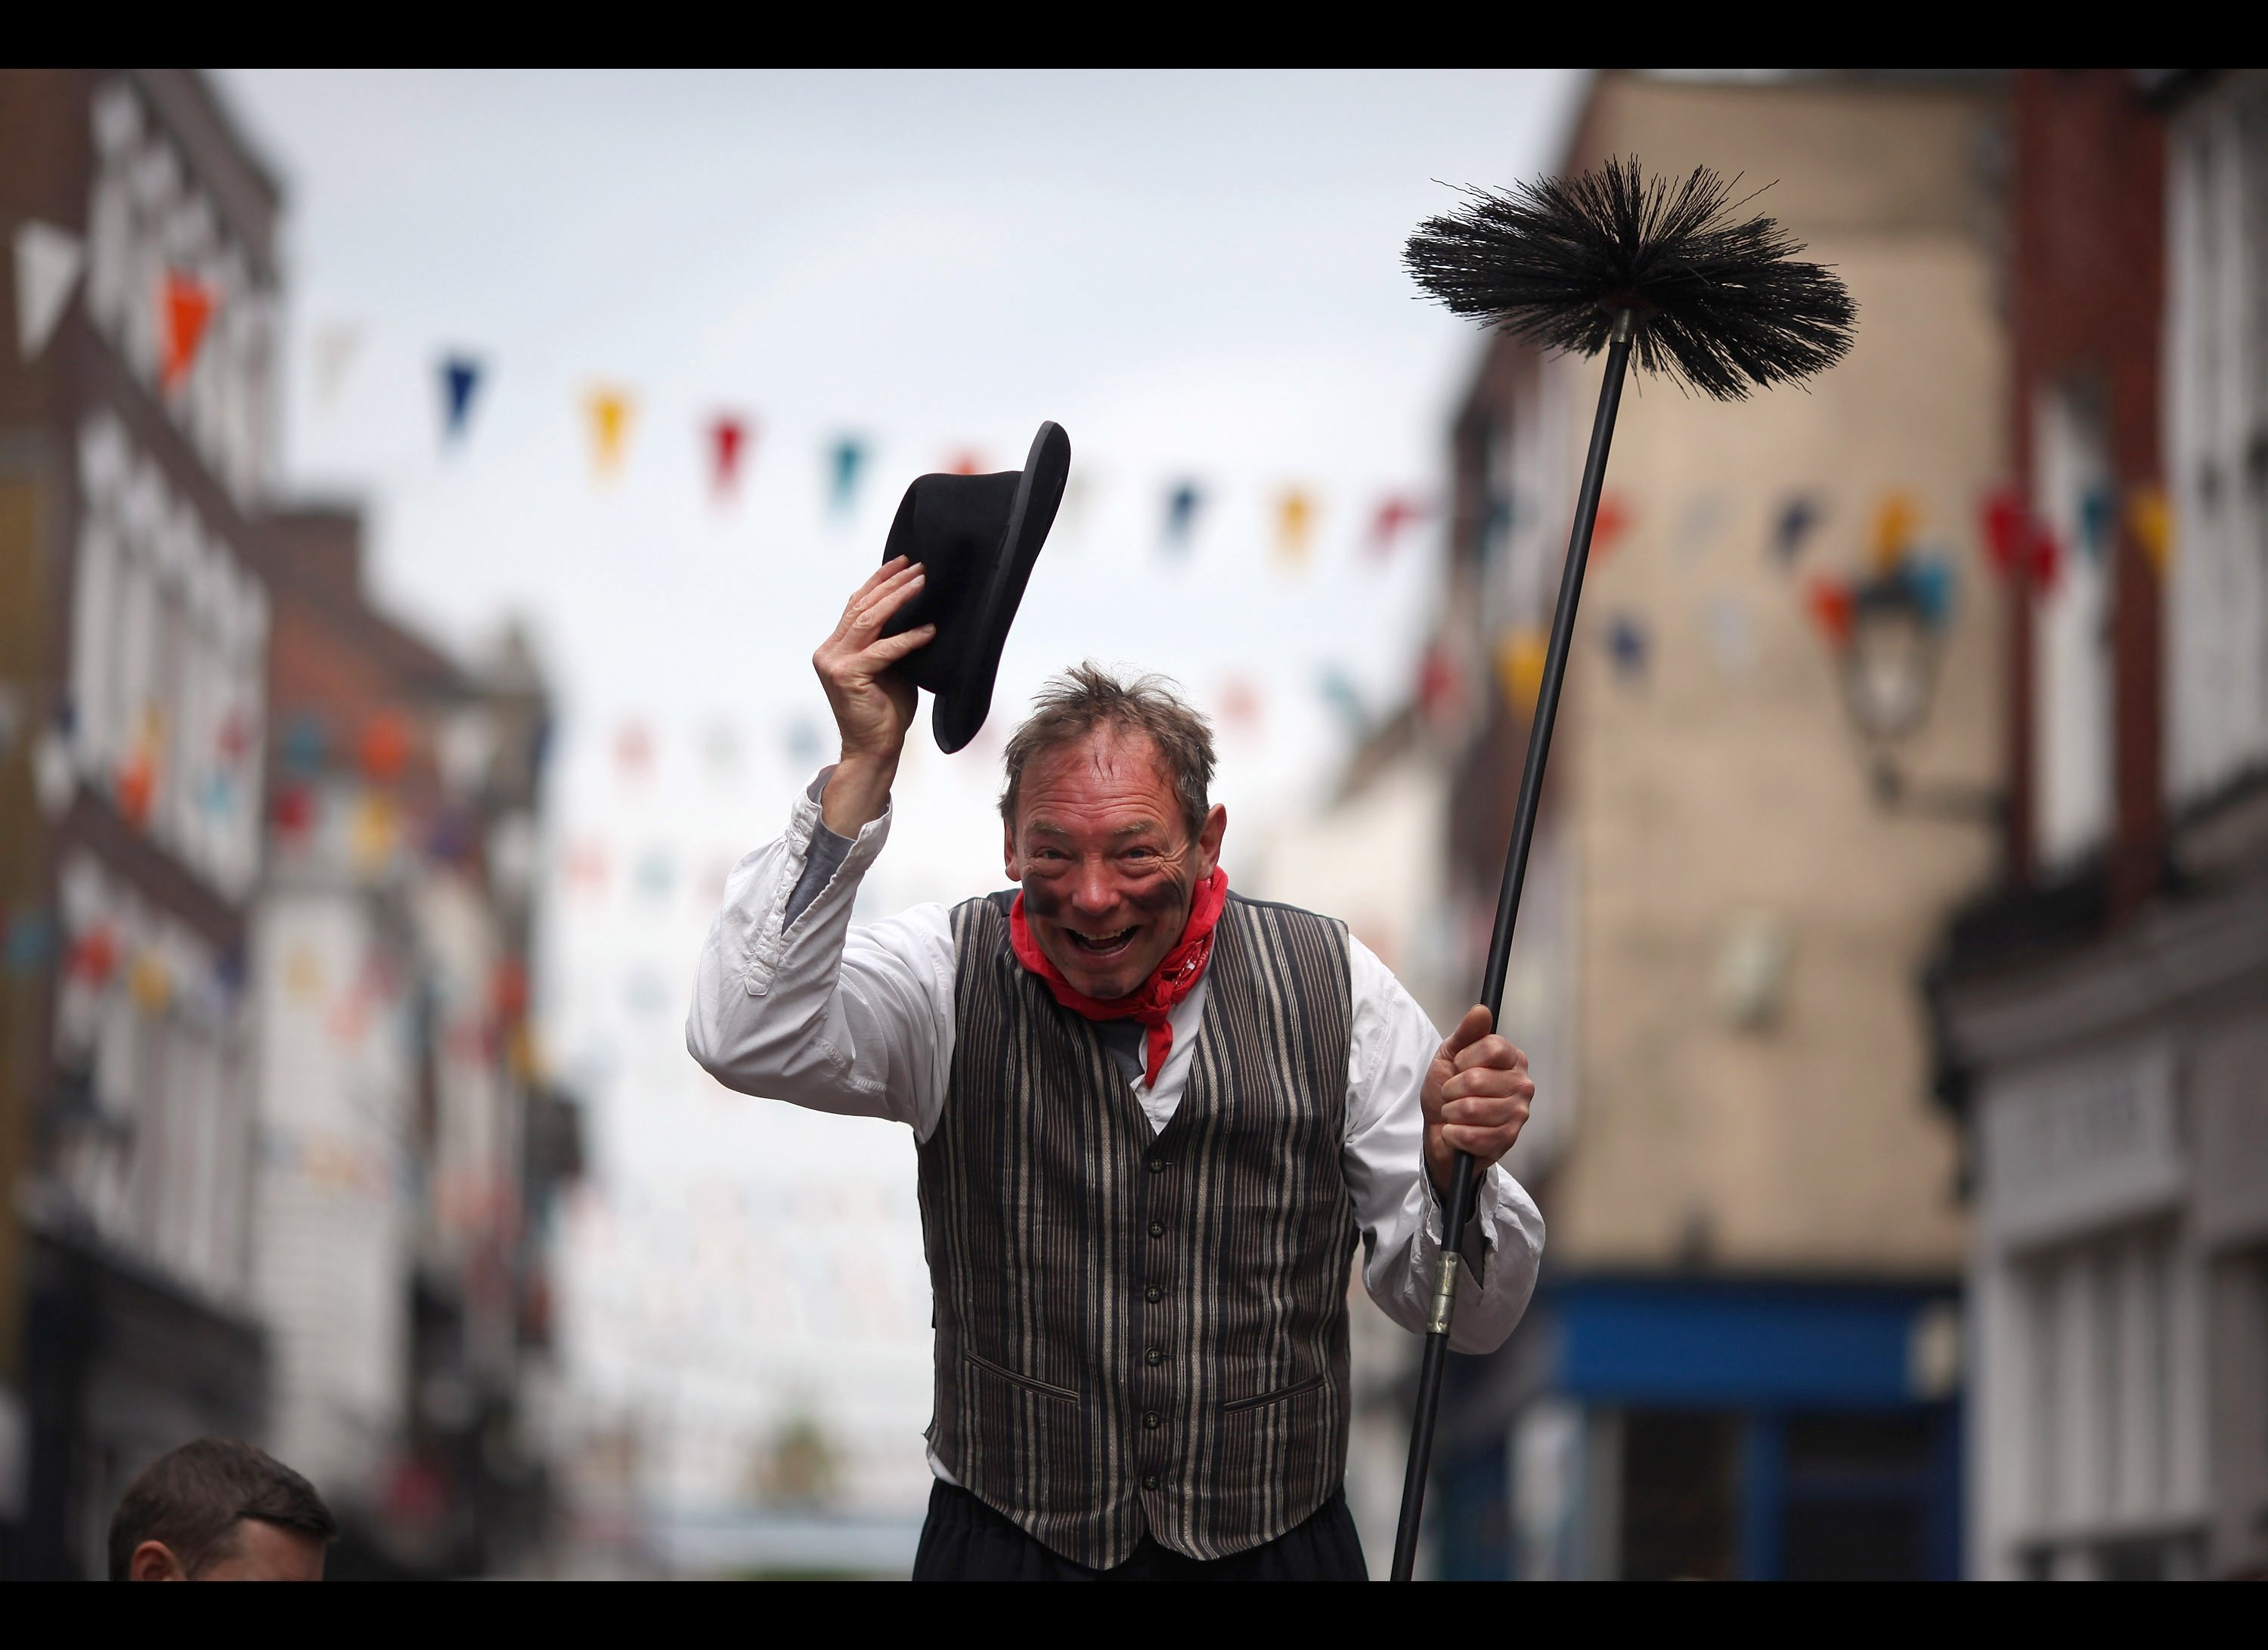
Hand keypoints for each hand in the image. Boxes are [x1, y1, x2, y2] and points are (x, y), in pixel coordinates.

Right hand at [812, 557, 934, 831]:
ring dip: (898, 598)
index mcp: (836, 647)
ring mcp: (834, 663)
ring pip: (869, 620)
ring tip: (922, 583)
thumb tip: (919, 613)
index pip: (856, 604)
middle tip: (919, 567)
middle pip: (862, 606)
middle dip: (892, 582)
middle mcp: (829, 651)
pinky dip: (907, 639)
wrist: (874, 748)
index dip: (879, 581)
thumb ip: (892, 641)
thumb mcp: (890, 667)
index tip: (903, 562)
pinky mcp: (847, 676)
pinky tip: (928, 631)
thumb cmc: (885, 710)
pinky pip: (883, 650)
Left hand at [1421, 1004, 1532, 1194]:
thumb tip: (1482, 1010)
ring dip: (1451, 1113)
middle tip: (1451, 1094)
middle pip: (1478, 1079)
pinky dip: (1454, 1134)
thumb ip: (1467, 1032)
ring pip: (1473, 1109)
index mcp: (1512, 1059)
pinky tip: (1455, 1132)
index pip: (1492, 1047)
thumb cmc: (1448, 1091)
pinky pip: (1474, 1136)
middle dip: (1451, 1089)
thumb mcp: (1450, 1055)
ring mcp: (1518, 1114)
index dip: (1465, 1058)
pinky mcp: (1508, 1140)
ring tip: (1453, 1113)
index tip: (1457, 1066)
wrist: (1441, 1130)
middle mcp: (1522, 1084)